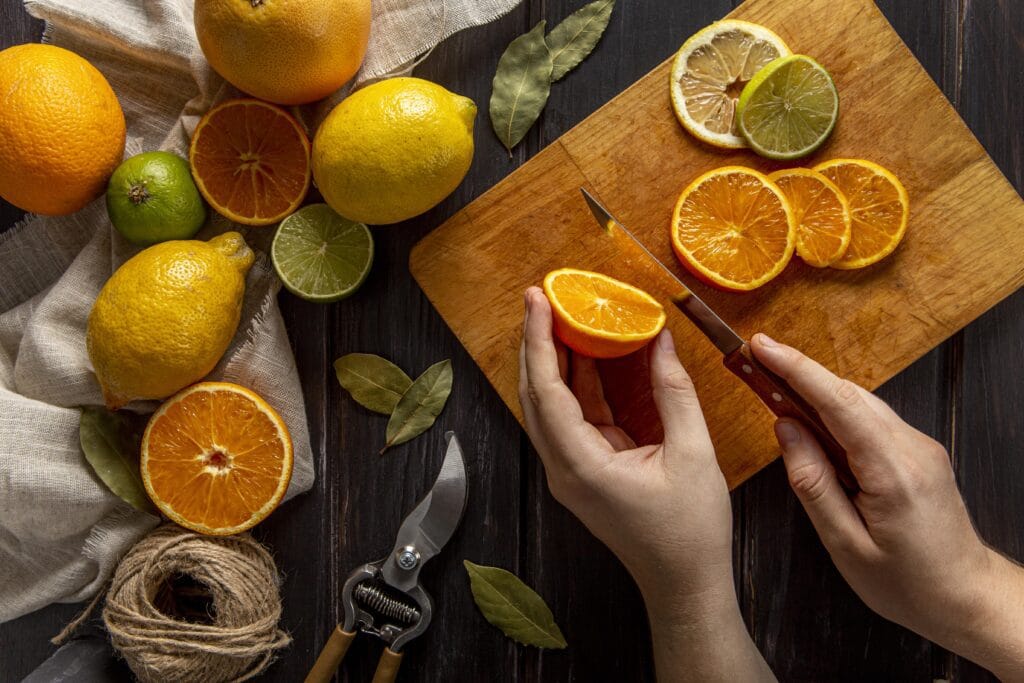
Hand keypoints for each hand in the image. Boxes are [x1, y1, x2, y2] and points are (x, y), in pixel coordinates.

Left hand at [519, 287, 774, 681]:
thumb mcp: (693, 455)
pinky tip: (584, 354)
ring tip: (557, 316)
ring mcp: (569, 473)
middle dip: (535, 342)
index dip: (540, 341)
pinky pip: (569, 419)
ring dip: (551, 360)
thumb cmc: (690, 531)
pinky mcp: (582, 472)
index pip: (547, 391)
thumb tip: (662, 341)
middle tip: (540, 297)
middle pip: (535, 394)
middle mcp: (563, 469)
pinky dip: (574, 383)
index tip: (537, 301)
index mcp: (582, 466)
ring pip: (547, 406)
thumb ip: (674, 393)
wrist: (684, 584)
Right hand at [751, 333, 1023, 679]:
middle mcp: (912, 448)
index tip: (762, 346)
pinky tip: (811, 425)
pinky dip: (835, 414)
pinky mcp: (918, 452)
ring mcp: (919, 447)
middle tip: (754, 363)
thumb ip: (812, 483)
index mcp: (893, 472)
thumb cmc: (907, 584)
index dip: (796, 369)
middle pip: (847, 395)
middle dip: (798, 374)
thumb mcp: (846, 544)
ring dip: (815, 393)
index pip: (838, 403)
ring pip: (859, 404)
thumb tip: (785, 428)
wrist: (966, 597)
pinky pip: (870, 420)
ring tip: (772, 391)